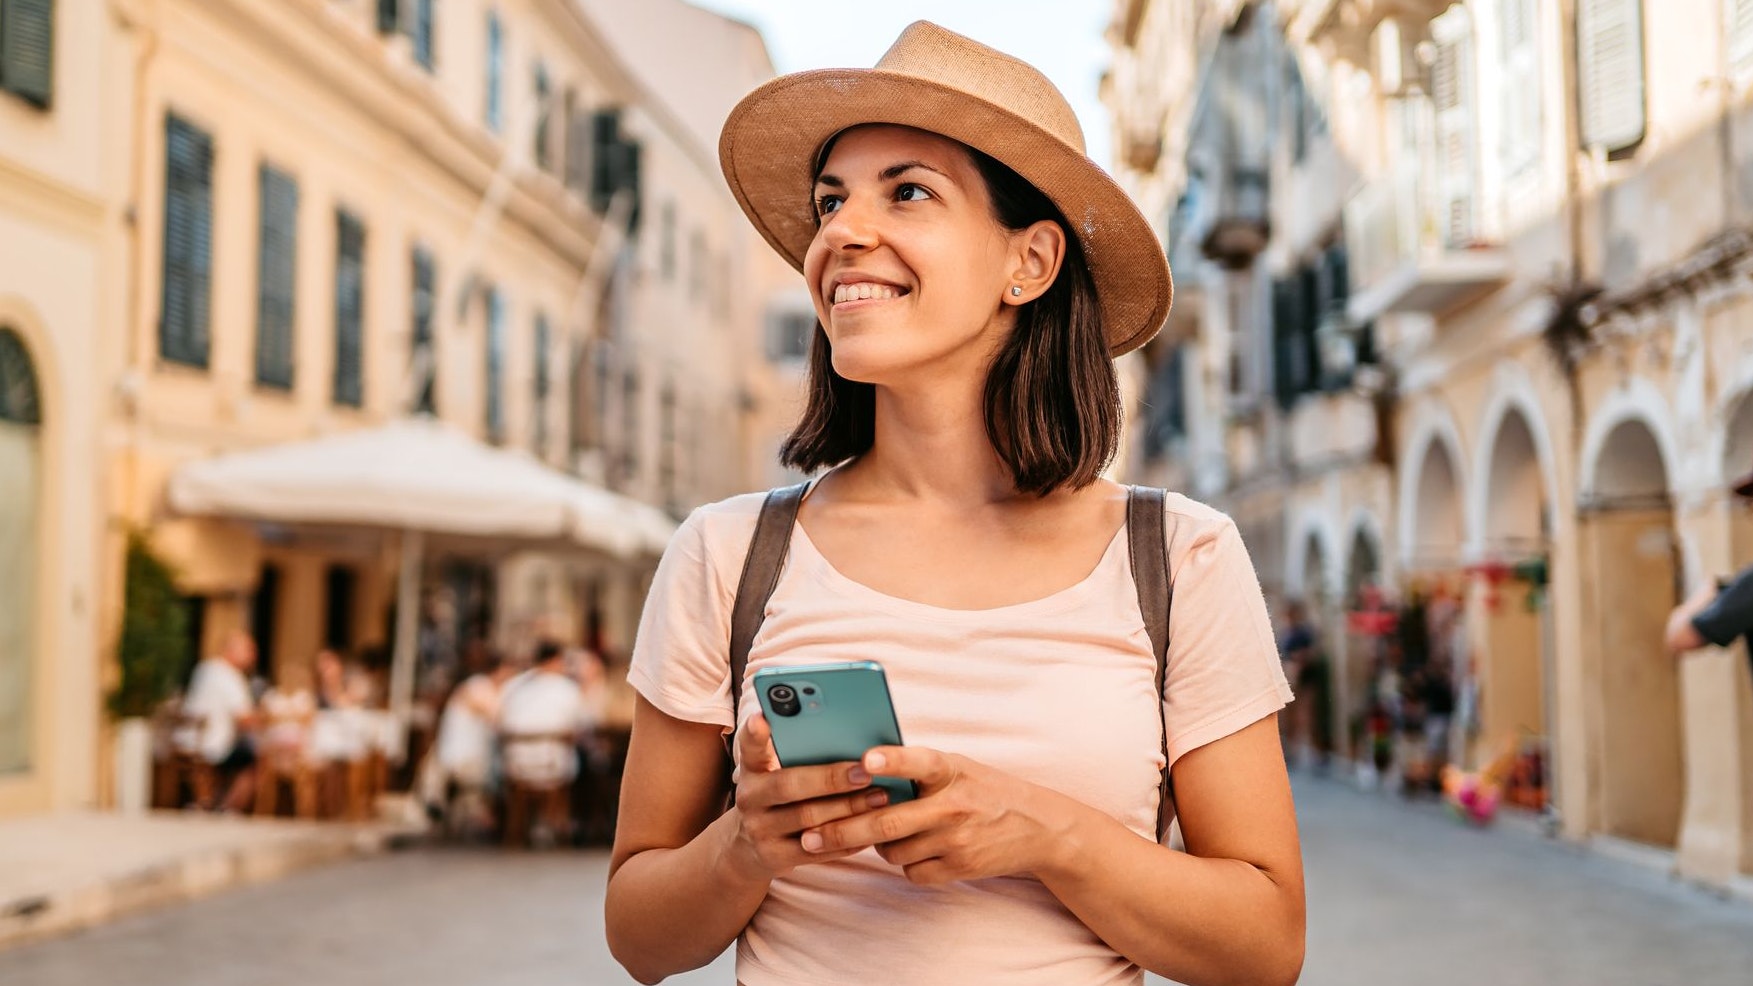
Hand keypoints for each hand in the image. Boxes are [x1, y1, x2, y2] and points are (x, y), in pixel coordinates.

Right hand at [725, 713, 890, 881]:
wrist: (746, 849)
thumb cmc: (777, 799)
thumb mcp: (774, 775)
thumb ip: (798, 757)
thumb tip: (852, 739)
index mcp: (752, 770)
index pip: (749, 747)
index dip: (755, 733)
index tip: (763, 717)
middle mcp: (749, 798)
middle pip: (789, 785)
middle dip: (831, 778)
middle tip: (866, 771)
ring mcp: (759, 830)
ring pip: (808, 819)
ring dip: (848, 808)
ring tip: (880, 797)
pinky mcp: (774, 857)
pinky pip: (817, 849)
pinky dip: (847, 839)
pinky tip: (871, 827)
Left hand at [799, 747, 1076, 884]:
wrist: (1037, 827)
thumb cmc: (983, 789)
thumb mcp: (957, 767)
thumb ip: (916, 768)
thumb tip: (860, 770)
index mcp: (950, 769)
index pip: (918, 761)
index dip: (891, 760)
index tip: (865, 760)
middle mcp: (953, 804)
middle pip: (886, 822)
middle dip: (842, 830)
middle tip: (809, 836)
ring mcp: (956, 840)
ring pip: (892, 850)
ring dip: (877, 844)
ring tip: (881, 831)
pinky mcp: (960, 867)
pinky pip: (911, 871)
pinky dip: (905, 862)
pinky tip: (915, 848)